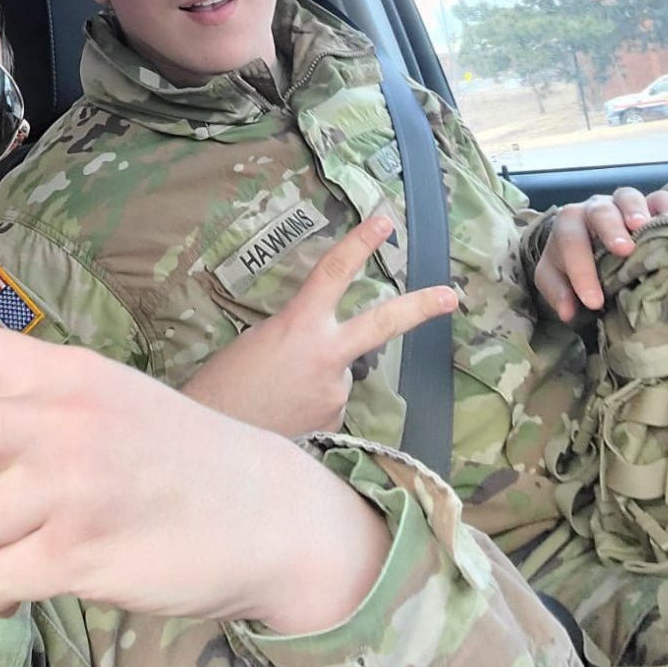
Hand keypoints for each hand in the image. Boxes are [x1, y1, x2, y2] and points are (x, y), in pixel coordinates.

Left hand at [0, 286, 389, 630]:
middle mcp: (59, 421)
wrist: (266, 508)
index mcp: (63, 374)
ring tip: (54, 531)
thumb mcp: (106, 400)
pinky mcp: (80, 552)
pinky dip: (15, 588)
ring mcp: (70, 487)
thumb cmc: (174, 454)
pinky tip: (70, 566)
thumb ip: (33, 409)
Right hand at [184, 215, 456, 435]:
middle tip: (452, 295)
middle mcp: (328, 358)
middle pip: (384, 323)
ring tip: (275, 399)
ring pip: (339, 377)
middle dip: (421, 306)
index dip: (359, 243)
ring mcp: (336, 394)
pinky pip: (329, 408)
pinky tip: (283, 419)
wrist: (215, 446)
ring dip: (315, 383)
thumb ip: (298, 338)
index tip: (384, 220)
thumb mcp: (256, 344)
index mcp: (299, 326)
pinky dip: (310, 409)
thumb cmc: (222, 386)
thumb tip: (320, 354)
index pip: (334, 273)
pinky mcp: (336, 425)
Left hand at [533, 186, 667, 320]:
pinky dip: (667, 207)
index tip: (594, 301)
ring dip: (635, 210)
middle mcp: (595, 209)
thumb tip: (567, 312)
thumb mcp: (557, 275)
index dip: (580, 271)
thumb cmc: (575, 259)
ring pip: (627, 198)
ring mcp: (623, 204)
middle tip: (623, 250)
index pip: (570, 241)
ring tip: (644, 227)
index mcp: (570, 224)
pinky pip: (660, 199)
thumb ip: (557, 291)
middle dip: (609, 229)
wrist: (592, 238)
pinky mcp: (651, 205)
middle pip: (599, 211)